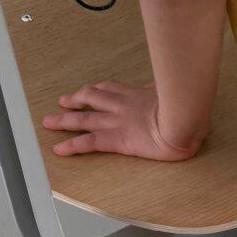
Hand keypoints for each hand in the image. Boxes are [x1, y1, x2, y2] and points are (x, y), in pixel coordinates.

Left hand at [42, 81, 206, 159]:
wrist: (183, 120)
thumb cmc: (186, 109)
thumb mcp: (176, 95)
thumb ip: (169, 92)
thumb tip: (175, 87)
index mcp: (137, 95)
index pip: (112, 89)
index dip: (97, 89)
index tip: (88, 90)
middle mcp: (122, 106)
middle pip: (91, 99)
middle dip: (74, 100)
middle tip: (62, 102)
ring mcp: (117, 122)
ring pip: (84, 118)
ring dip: (65, 120)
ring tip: (50, 121)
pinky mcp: (117, 139)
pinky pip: (89, 142)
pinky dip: (72, 145)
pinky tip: (59, 149)